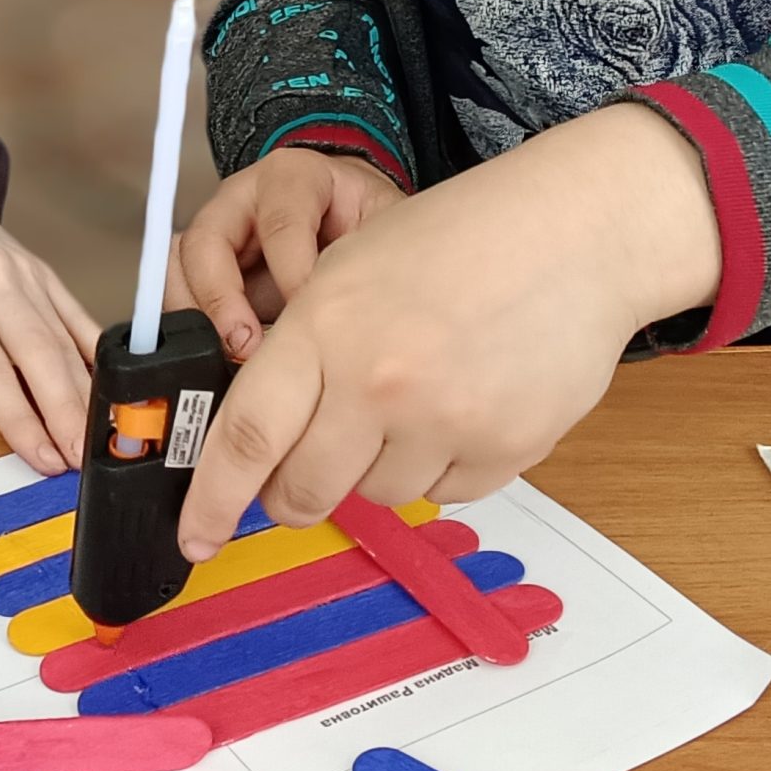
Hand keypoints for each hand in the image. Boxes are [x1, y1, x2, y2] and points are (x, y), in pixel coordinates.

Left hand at [0, 186, 96, 473]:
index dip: (17, 416)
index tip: (39, 454)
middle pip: (37, 352)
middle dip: (64, 410)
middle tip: (80, 458)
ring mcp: (23, 273)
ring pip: (64, 338)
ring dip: (85, 391)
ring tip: (99, 438)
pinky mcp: (43, 273)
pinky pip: (77, 316)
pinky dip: (96, 354)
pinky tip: (113, 389)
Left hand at [175, 104, 721, 556]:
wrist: (575, 233)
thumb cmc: (456, 240)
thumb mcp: (347, 271)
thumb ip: (301, 354)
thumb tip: (258, 440)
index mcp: (324, 326)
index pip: (246, 435)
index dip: (212, 498)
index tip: (195, 536)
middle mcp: (378, 382)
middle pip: (303, 489)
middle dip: (290, 494)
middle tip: (301, 474)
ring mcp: (445, 421)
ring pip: (374, 495)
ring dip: (373, 470)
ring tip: (410, 401)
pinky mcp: (504, 451)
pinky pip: (442, 493)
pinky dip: (438, 466)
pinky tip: (459, 406)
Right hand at [175, 147, 408, 354]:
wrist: (342, 212)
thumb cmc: (360, 219)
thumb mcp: (381, 225)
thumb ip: (368, 258)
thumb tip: (363, 317)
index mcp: (292, 178)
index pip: (281, 222)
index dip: (292, 274)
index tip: (309, 318)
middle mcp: (240, 199)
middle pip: (207, 240)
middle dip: (222, 299)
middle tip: (247, 345)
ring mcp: (212, 230)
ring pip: (178, 268)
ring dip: (197, 317)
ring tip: (230, 357)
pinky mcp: (198, 266)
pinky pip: (174, 293)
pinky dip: (189, 327)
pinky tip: (218, 354)